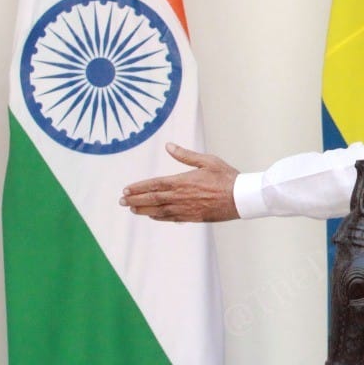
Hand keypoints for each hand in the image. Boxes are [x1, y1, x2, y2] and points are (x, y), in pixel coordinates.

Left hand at [121, 143, 239, 221]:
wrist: (240, 198)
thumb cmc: (226, 177)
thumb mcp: (207, 161)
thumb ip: (185, 155)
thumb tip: (169, 146)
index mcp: (182, 181)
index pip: (154, 185)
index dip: (138, 188)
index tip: (126, 189)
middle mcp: (181, 196)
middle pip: (152, 199)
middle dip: (135, 200)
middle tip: (122, 201)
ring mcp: (186, 208)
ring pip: (159, 211)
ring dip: (144, 210)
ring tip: (132, 209)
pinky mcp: (193, 217)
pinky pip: (171, 218)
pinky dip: (159, 217)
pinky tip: (152, 216)